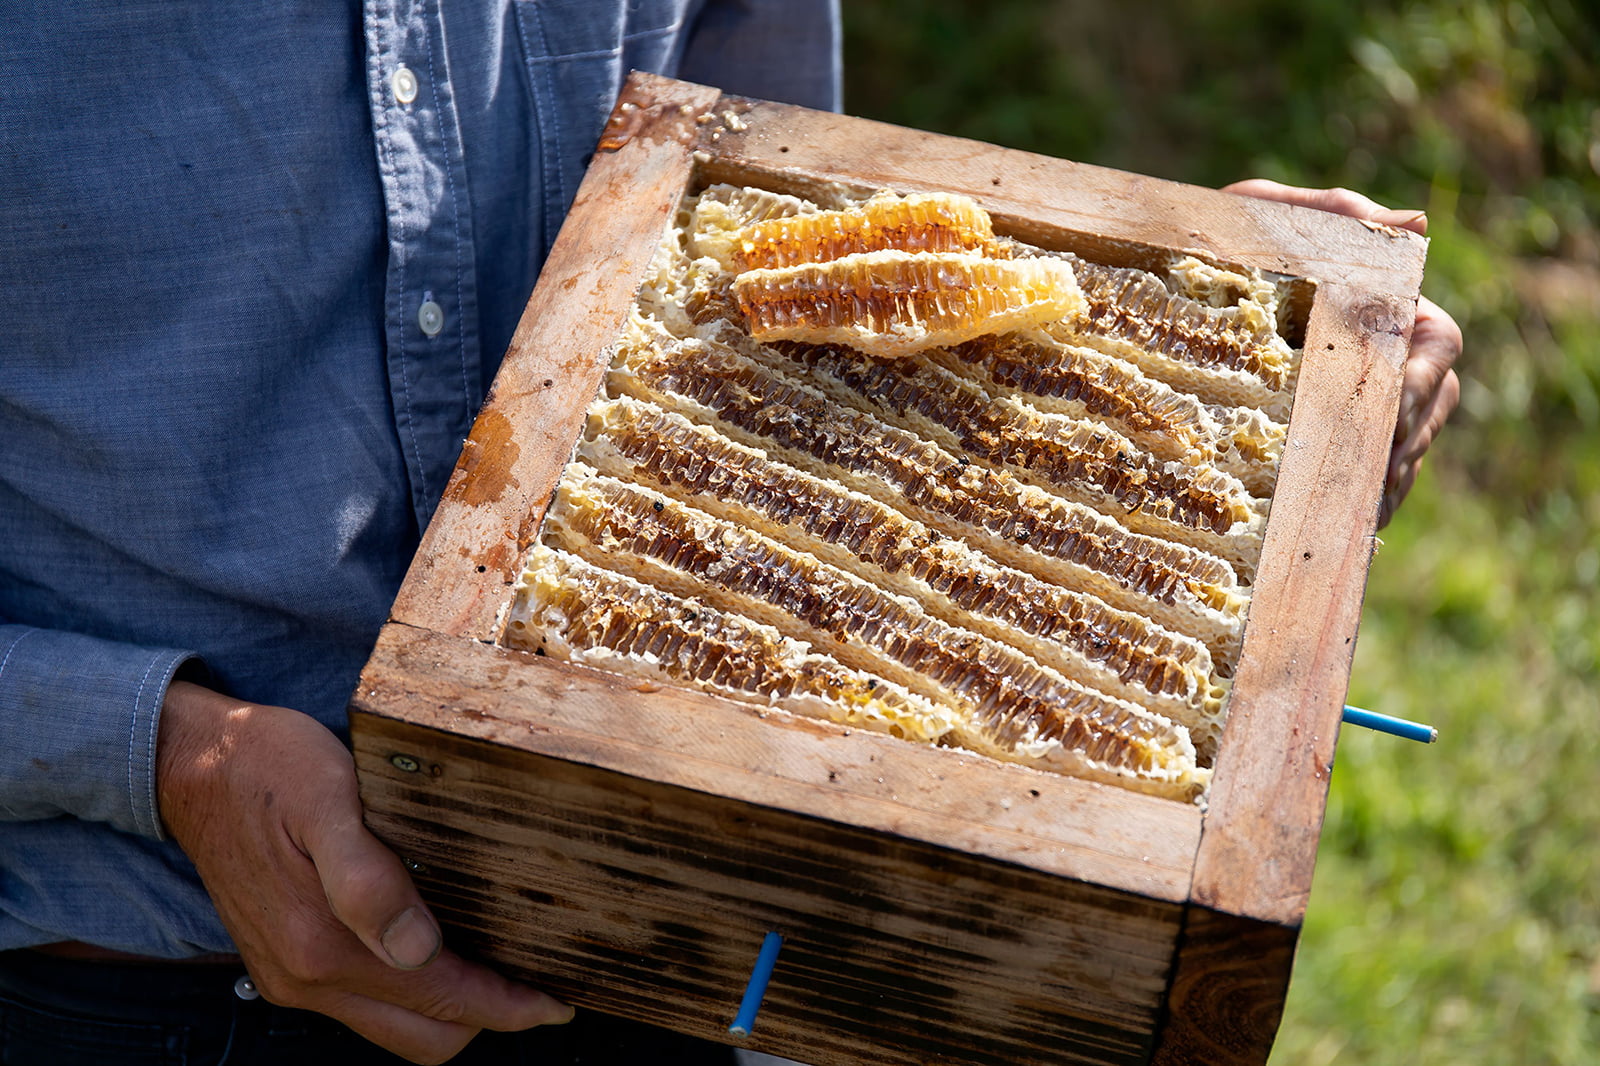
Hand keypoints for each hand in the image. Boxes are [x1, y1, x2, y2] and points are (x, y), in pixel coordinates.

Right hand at [157, 681, 571, 1063]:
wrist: (190, 764)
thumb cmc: (267, 767)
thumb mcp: (326, 797)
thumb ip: (367, 879)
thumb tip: (419, 949)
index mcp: (322, 942)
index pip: (440, 1001)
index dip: (506, 1007)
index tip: (557, 1001)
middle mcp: (305, 975)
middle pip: (424, 1036)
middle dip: (488, 1017)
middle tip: (540, 982)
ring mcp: (291, 976)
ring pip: (395, 1026)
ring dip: (451, 1007)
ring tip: (502, 966)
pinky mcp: (283, 963)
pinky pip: (364, 1003)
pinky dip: (412, 993)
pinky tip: (440, 949)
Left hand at [1221, 179, 1462, 525]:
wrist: (1165, 268)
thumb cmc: (1225, 234)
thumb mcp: (1270, 213)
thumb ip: (1337, 216)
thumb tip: (1418, 225)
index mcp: (1383, 303)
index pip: (1436, 346)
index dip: (1421, 385)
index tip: (1389, 416)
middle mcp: (1380, 353)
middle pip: (1426, 409)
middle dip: (1404, 449)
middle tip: (1368, 483)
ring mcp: (1352, 395)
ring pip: (1398, 449)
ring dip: (1382, 483)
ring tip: (1354, 517)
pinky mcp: (1318, 431)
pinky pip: (1354, 473)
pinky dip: (1350, 500)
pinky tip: (1329, 527)